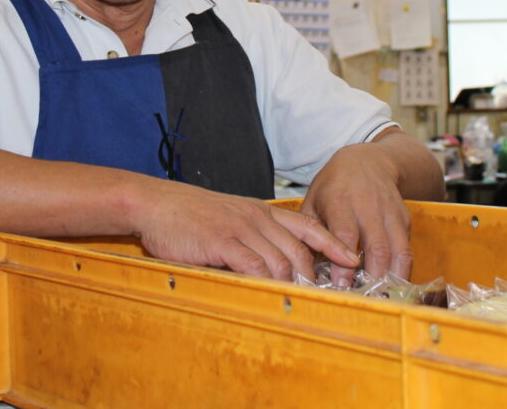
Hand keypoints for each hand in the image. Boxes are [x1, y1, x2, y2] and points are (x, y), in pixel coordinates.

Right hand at [127, 179, 359, 282]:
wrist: (155, 203)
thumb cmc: (188, 214)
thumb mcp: (228, 215)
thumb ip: (251, 235)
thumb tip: (272, 265)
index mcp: (260, 211)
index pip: (307, 225)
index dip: (332, 243)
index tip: (352, 258)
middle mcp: (255, 218)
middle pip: (299, 249)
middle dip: (314, 276)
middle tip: (322, 297)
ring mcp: (240, 228)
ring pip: (280, 260)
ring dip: (291, 285)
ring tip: (297, 303)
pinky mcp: (221, 242)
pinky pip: (253, 266)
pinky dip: (265, 283)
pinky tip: (269, 294)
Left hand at [300, 138, 412, 285]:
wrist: (367, 161)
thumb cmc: (333, 186)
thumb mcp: (313, 200)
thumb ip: (311, 232)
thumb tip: (307, 266)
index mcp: (340, 201)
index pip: (345, 235)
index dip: (344, 263)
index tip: (341, 284)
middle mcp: (368, 206)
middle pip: (377, 247)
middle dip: (371, 277)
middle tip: (362, 298)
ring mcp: (390, 213)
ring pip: (398, 250)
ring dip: (391, 278)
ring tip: (381, 297)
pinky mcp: (404, 219)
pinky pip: (407, 249)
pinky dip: (401, 270)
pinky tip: (391, 285)